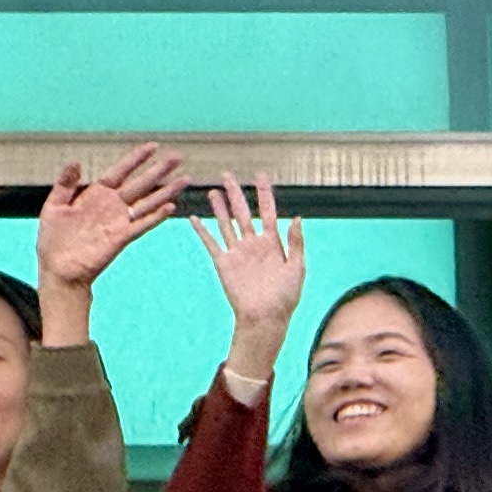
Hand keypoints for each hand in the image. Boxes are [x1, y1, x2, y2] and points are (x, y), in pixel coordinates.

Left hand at [38, 141, 185, 299]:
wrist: (58, 269)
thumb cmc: (53, 240)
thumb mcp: (54, 206)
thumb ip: (65, 184)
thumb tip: (76, 162)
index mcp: (96, 194)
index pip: (121, 171)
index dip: (137, 159)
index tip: (154, 146)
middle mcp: (112, 205)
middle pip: (141, 184)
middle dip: (159, 170)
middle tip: (178, 157)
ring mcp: (119, 221)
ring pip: (148, 202)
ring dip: (166, 191)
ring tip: (185, 179)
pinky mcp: (122, 237)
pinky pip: (142, 224)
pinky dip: (156, 216)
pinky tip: (170, 207)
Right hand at [197, 174, 308, 379]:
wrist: (266, 317)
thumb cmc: (285, 296)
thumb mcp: (297, 267)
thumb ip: (296, 242)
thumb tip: (297, 217)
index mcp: (272, 243)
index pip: (267, 211)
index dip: (264, 193)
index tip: (261, 176)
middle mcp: (253, 244)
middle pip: (242, 212)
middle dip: (236, 193)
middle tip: (228, 175)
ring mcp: (237, 252)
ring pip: (226, 223)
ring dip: (220, 207)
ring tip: (213, 191)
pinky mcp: (224, 263)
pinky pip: (211, 243)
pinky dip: (202, 231)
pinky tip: (194, 218)